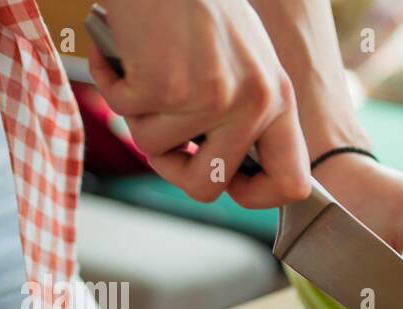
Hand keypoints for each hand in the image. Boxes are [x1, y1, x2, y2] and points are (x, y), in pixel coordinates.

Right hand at [88, 0, 309, 207]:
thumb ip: (247, 114)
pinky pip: (122, 112)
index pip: (292, 183)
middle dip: (172, 168)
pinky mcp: (164, 85)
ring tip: (143, 66)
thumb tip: (231, 173)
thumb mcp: (244, 60)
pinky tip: (122, 49)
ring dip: (136, 112)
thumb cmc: (195, 5)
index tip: (227, 181)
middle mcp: (253, 103)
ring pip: (154, 148)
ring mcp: (210, 97)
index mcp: (278, 99)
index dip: (254, 195)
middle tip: (159, 133)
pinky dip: (110, 81)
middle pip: (207, 187)